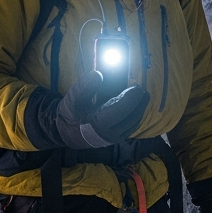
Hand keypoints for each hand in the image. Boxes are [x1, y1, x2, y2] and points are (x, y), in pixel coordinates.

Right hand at [24, 71, 148, 149]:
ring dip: (140, 109)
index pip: (119, 111)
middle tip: (143, 89)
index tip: (137, 87)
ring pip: (133, 123)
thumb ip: (84, 87)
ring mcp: (114, 138)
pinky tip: (139, 105)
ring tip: (144, 95)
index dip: (130, 99)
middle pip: (130, 118)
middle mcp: (108, 134)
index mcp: (97, 125)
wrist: (67, 132)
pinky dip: (136, 115)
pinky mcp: (117, 138)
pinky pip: (131, 127)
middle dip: (139, 103)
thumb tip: (98, 74)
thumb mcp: (72, 99)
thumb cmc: (70, 115)